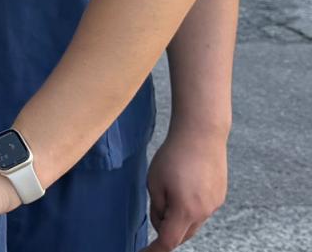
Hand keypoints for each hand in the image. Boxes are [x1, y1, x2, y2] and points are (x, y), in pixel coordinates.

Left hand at [144, 126, 227, 249]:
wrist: (202, 135)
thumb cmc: (173, 156)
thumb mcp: (154, 181)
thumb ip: (158, 207)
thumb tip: (162, 223)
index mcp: (185, 210)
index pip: (169, 240)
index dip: (155, 249)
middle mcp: (204, 212)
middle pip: (182, 234)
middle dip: (167, 230)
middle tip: (156, 210)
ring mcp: (215, 204)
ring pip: (193, 223)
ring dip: (179, 218)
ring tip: (170, 191)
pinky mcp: (220, 195)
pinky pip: (202, 210)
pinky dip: (190, 208)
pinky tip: (184, 186)